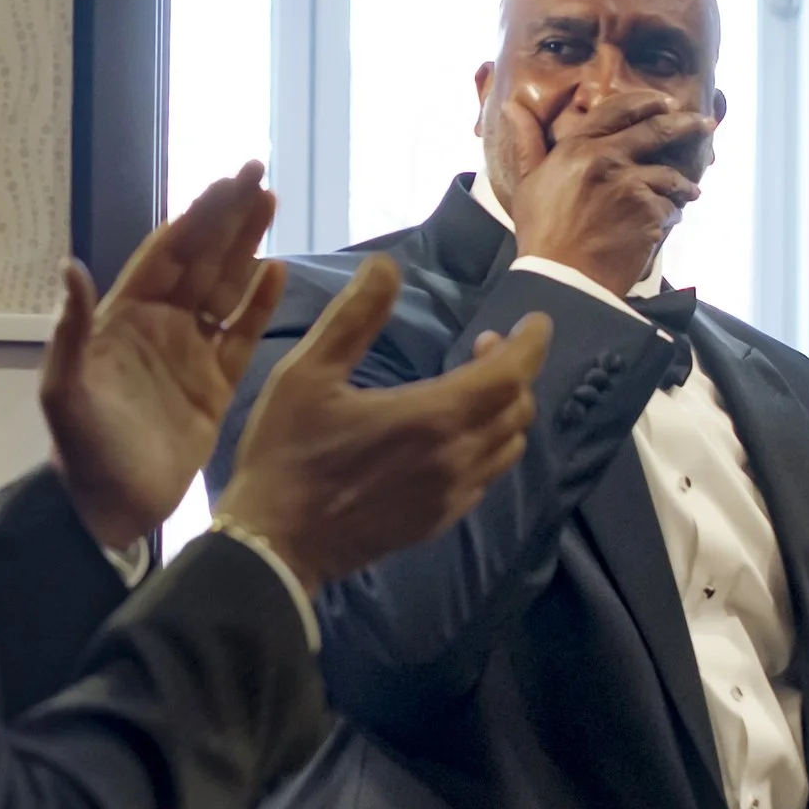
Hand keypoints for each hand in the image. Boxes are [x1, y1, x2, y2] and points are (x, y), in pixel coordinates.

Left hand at [40, 164, 287, 549]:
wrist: (109, 511)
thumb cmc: (82, 451)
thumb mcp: (64, 390)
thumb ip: (71, 329)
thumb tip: (70, 265)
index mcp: (124, 317)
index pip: (169, 253)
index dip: (198, 216)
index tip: (227, 180)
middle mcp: (159, 325)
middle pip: (202, 258)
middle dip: (228, 217)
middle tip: (260, 175)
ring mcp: (189, 354)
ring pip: (224, 288)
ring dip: (246, 247)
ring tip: (271, 205)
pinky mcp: (214, 387)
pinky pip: (241, 335)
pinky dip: (258, 304)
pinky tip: (277, 272)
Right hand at [215, 255, 550, 589]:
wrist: (275, 543)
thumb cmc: (286, 453)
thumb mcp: (307, 374)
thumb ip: (353, 317)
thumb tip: (386, 265)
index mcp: (431, 417)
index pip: (510, 374)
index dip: (530, 344)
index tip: (533, 322)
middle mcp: (455, 458)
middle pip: (517, 408)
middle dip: (514, 370)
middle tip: (484, 345)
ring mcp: (450, 496)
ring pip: (508, 446)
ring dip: (505, 410)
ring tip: (473, 387)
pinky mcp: (438, 522)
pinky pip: (485, 478)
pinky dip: (487, 447)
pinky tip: (454, 437)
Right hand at [501, 86, 712, 296]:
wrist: (562, 279)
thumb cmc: (541, 234)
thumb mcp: (528, 183)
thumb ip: (527, 142)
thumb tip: (512, 108)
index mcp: (577, 147)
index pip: (619, 109)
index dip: (647, 101)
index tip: (667, 101)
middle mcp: (607, 159)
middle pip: (658, 130)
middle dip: (687, 124)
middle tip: (705, 123)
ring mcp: (632, 185)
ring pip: (669, 175)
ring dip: (680, 185)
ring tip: (687, 193)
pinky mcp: (650, 213)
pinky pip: (671, 208)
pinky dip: (669, 216)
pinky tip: (659, 227)